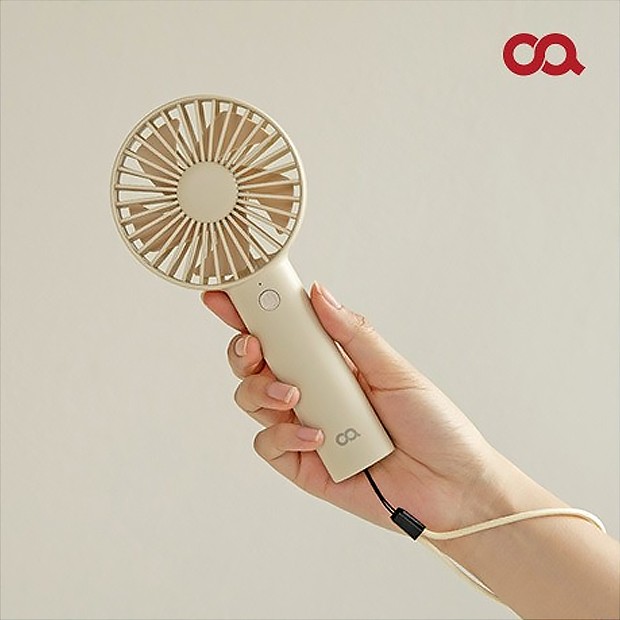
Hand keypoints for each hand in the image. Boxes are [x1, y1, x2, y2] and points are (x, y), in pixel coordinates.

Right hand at [202, 282, 503, 533]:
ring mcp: (303, 427)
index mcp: (331, 363)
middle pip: (255, 364)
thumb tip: (319, 294)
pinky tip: (318, 436)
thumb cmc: (433, 425)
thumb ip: (353, 334)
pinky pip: (271, 444)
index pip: (283, 331)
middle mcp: (312, 391)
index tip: (227, 294)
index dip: (252, 312)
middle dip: (244, 350)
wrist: (452, 487)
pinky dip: (286, 436)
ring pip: (252, 400)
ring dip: (262, 391)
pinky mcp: (302, 463)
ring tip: (294, 396)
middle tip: (254, 345)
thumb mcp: (394, 370)